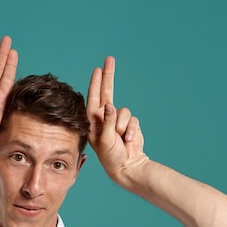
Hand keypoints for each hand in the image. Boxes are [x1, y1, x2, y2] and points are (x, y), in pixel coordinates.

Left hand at [86, 56, 147, 182]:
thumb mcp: (106, 140)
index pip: (93, 98)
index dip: (95, 83)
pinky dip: (132, 130)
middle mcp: (104, 118)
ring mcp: (117, 121)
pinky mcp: (130, 124)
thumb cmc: (110, 157)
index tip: (97, 69)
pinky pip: (133, 120)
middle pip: (107, 92)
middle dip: (108, 76)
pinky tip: (129, 141)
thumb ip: (108, 122)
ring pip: (124, 111)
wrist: (127, 167)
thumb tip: (110, 105)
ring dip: (124, 125)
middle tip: (109, 59)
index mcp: (93, 121)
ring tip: (121, 139)